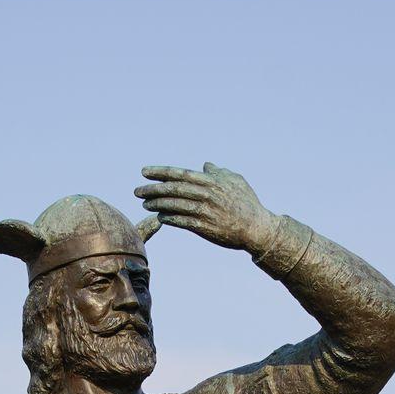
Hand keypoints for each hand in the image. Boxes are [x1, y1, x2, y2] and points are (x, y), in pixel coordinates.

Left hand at [135, 163, 276, 254]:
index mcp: (211, 181)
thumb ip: (219, 172)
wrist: (256, 228)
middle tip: (137, 190)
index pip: (180, 174)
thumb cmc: (247, 203)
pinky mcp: (205, 228)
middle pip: (173, 189)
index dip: (160, 172)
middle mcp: (206, 195)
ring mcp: (205, 212)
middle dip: (153, 189)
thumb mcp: (235, 181)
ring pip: (175, 206)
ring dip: (157, 204)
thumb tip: (206, 165)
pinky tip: (159, 216)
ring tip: (145, 203)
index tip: (145, 172)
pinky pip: (182, 222)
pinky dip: (169, 218)